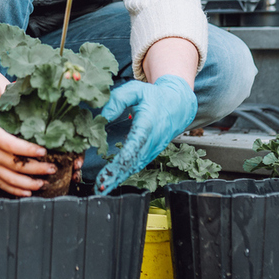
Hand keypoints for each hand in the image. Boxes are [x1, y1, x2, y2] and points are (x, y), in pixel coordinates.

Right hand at [0, 85, 55, 196]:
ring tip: (44, 183)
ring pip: (10, 178)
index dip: (27, 150)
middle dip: (35, 169)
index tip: (43, 151)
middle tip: (52, 168)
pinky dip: (15, 190)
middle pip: (14, 165)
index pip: (11, 145)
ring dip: (28, 183)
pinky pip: (2, 184)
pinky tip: (29, 192)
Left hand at [94, 75, 195, 193]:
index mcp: (148, 124)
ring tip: (102, 188)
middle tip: (101, 186)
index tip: (108, 171)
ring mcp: (153, 149)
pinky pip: (137, 166)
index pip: (134, 146)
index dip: (121, 161)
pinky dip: (125, 175)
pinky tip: (112, 181)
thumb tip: (102, 116)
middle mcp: (152, 141)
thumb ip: (118, 99)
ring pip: (135, 167)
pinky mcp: (151, 153)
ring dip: (119, 178)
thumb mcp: (136, 90)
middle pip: (133, 162)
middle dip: (117, 176)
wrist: (177, 105)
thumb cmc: (154, 97)